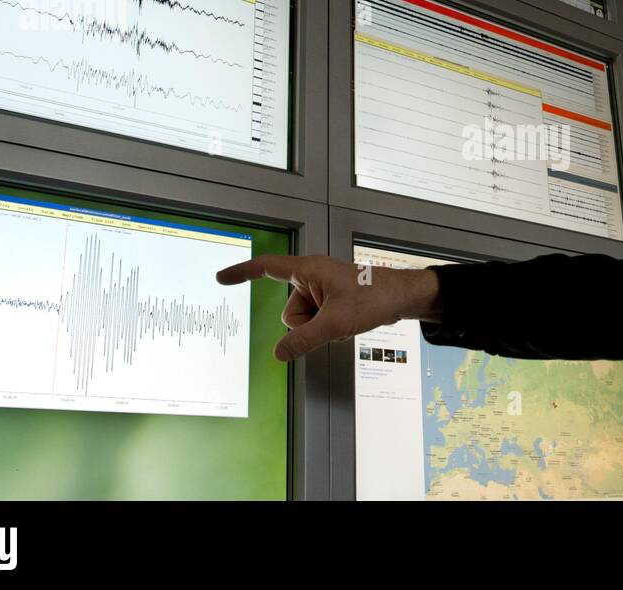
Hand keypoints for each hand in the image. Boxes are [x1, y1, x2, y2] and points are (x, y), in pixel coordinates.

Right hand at [215, 254, 440, 360]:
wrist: (402, 298)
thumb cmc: (372, 299)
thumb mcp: (335, 324)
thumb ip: (303, 340)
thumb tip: (278, 354)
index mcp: (308, 270)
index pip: (266, 268)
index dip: (242, 273)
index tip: (220, 277)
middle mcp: (311, 276)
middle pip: (290, 312)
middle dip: (308, 324)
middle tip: (335, 318)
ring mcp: (321, 289)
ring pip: (304, 320)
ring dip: (321, 326)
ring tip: (346, 318)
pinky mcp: (330, 299)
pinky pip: (317, 320)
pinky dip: (329, 326)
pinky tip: (348, 321)